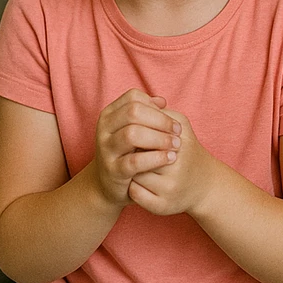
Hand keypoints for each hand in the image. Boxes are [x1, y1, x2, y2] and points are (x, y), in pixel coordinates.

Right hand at [93, 89, 182, 207]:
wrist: (110, 184)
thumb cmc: (128, 150)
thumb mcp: (135, 128)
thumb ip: (147, 112)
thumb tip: (162, 101)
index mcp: (109, 114)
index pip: (133, 98)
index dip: (156, 107)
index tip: (173, 121)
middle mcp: (104, 129)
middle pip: (134, 112)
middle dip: (160, 121)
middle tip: (178, 132)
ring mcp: (105, 149)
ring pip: (132, 134)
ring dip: (159, 138)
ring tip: (176, 145)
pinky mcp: (112, 170)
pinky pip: (134, 161)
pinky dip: (155, 158)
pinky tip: (169, 158)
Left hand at [128, 109, 217, 215]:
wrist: (205, 184)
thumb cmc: (187, 150)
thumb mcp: (181, 126)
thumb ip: (160, 113)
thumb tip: (135, 109)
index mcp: (181, 145)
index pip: (145, 134)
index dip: (137, 132)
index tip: (133, 131)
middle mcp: (177, 168)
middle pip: (138, 156)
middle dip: (132, 152)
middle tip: (131, 150)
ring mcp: (170, 190)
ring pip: (134, 176)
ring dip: (130, 170)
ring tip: (134, 165)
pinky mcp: (162, 207)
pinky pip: (135, 195)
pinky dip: (132, 188)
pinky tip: (136, 182)